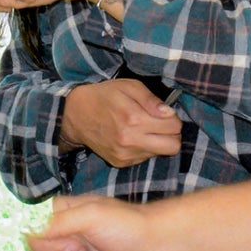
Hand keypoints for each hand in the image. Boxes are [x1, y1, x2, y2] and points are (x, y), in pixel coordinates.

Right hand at [61, 79, 181, 167]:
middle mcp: (131, 141)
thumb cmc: (105, 96)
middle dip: (173, 134)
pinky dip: (145, 148)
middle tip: (162, 124)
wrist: (76, 115)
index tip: (165, 113)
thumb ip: (151, 100)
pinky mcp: (120, 163)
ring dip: (158, 142)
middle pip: (173, 147)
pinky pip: (145, 159)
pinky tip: (134, 137)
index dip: (174, 118)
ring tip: (144, 128)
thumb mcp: (129, 86)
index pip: (174, 127)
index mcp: (134, 119)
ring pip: (160, 154)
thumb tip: (169, 113)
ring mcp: (125, 155)